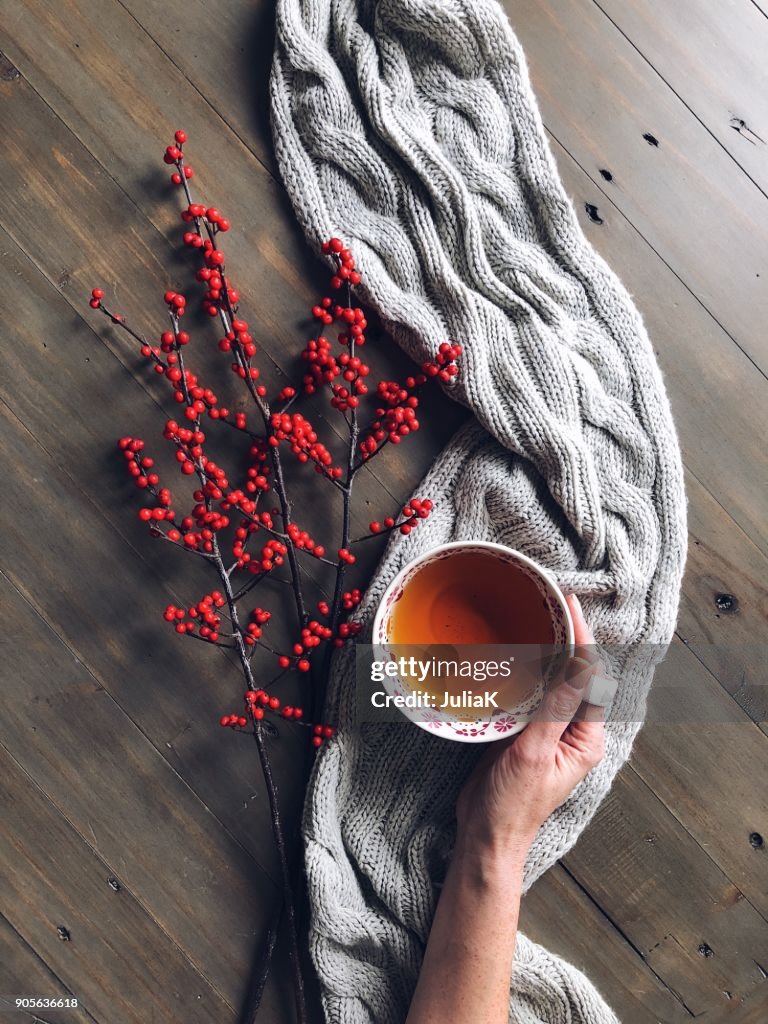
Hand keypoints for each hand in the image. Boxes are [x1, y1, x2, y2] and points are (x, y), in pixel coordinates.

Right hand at [455, 595, 604, 866]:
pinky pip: (530, 693)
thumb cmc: (514, 805)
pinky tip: (514, 652)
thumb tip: (578, 666)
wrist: (486, 835)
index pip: (589, 677)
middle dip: (566, 638)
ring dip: (545, 651)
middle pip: (574, 675)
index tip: (570, 607)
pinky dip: (525, 670)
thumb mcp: (534, 754)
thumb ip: (555, 710)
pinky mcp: (525, 732)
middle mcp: (573, 731)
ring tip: (536, 617)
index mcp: (586, 738)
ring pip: (552, 681)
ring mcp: (548, 730)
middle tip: (552, 602)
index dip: (581, 639)